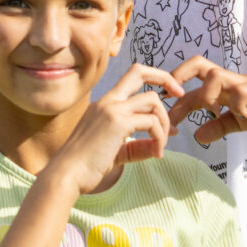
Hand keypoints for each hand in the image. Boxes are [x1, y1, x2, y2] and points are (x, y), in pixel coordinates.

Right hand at [47, 65, 183, 194]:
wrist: (66, 175)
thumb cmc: (86, 167)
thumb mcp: (116, 152)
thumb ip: (138, 146)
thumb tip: (160, 147)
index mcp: (105, 103)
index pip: (132, 77)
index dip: (154, 79)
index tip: (170, 94)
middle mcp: (108, 101)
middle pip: (140, 71)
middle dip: (166, 78)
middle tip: (181, 96)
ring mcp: (112, 109)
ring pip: (152, 100)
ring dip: (164, 121)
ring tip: (162, 143)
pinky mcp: (117, 122)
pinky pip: (151, 121)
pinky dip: (160, 136)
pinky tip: (157, 153)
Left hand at [166, 55, 246, 144]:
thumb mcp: (241, 122)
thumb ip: (220, 126)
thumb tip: (197, 136)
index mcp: (221, 90)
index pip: (191, 89)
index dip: (175, 104)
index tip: (166, 124)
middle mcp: (228, 82)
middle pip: (196, 64)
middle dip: (177, 76)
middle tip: (169, 101)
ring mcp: (243, 83)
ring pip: (214, 74)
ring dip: (205, 94)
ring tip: (211, 111)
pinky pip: (241, 90)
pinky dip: (237, 102)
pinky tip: (241, 115)